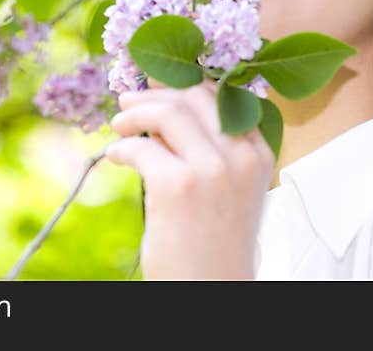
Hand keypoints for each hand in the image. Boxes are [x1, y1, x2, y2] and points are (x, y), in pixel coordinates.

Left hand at [105, 77, 275, 279]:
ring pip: (167, 113)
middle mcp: (240, 156)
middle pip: (193, 97)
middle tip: (128, 101)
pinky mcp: (177, 187)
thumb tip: (165, 109)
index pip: (222, 97)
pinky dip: (121, 148)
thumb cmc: (216, 240)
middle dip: (155, 93)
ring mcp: (211, 170)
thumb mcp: (230, 188)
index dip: (184, 85)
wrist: (212, 288)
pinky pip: (140, 148)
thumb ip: (212, 149)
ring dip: (135, 114)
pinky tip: (115, 157)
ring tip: (118, 125)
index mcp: (257, 152)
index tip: (158, 86)